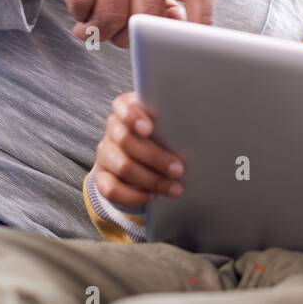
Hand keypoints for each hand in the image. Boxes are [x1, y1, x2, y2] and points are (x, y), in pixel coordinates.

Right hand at [14, 0, 214, 46]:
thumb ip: (164, 10)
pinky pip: (82, 0)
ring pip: (112, 10)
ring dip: (99, 30)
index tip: (195, 47)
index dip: (201, 18)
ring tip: (92, 28)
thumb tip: (182, 38)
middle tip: (115, 37)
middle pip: (147, 11)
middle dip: (130, 37)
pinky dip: (79, 16)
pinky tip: (79, 10)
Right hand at [93, 91, 183, 208]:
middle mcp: (113, 129)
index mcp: (127, 109)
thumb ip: (174, 123)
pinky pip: (111, 189)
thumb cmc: (165, 136)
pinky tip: (153, 197)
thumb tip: (201, 130)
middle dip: (155, 157)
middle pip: (126, 140)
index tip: (149, 129)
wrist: (145, 161)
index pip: (122, 107)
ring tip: (175, 188)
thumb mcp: (168, 126)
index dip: (133, 117)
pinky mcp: (102, 177)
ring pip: (123, 166)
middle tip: (180, 169)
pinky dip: (133, 196)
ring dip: (152, 180)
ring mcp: (105, 153)